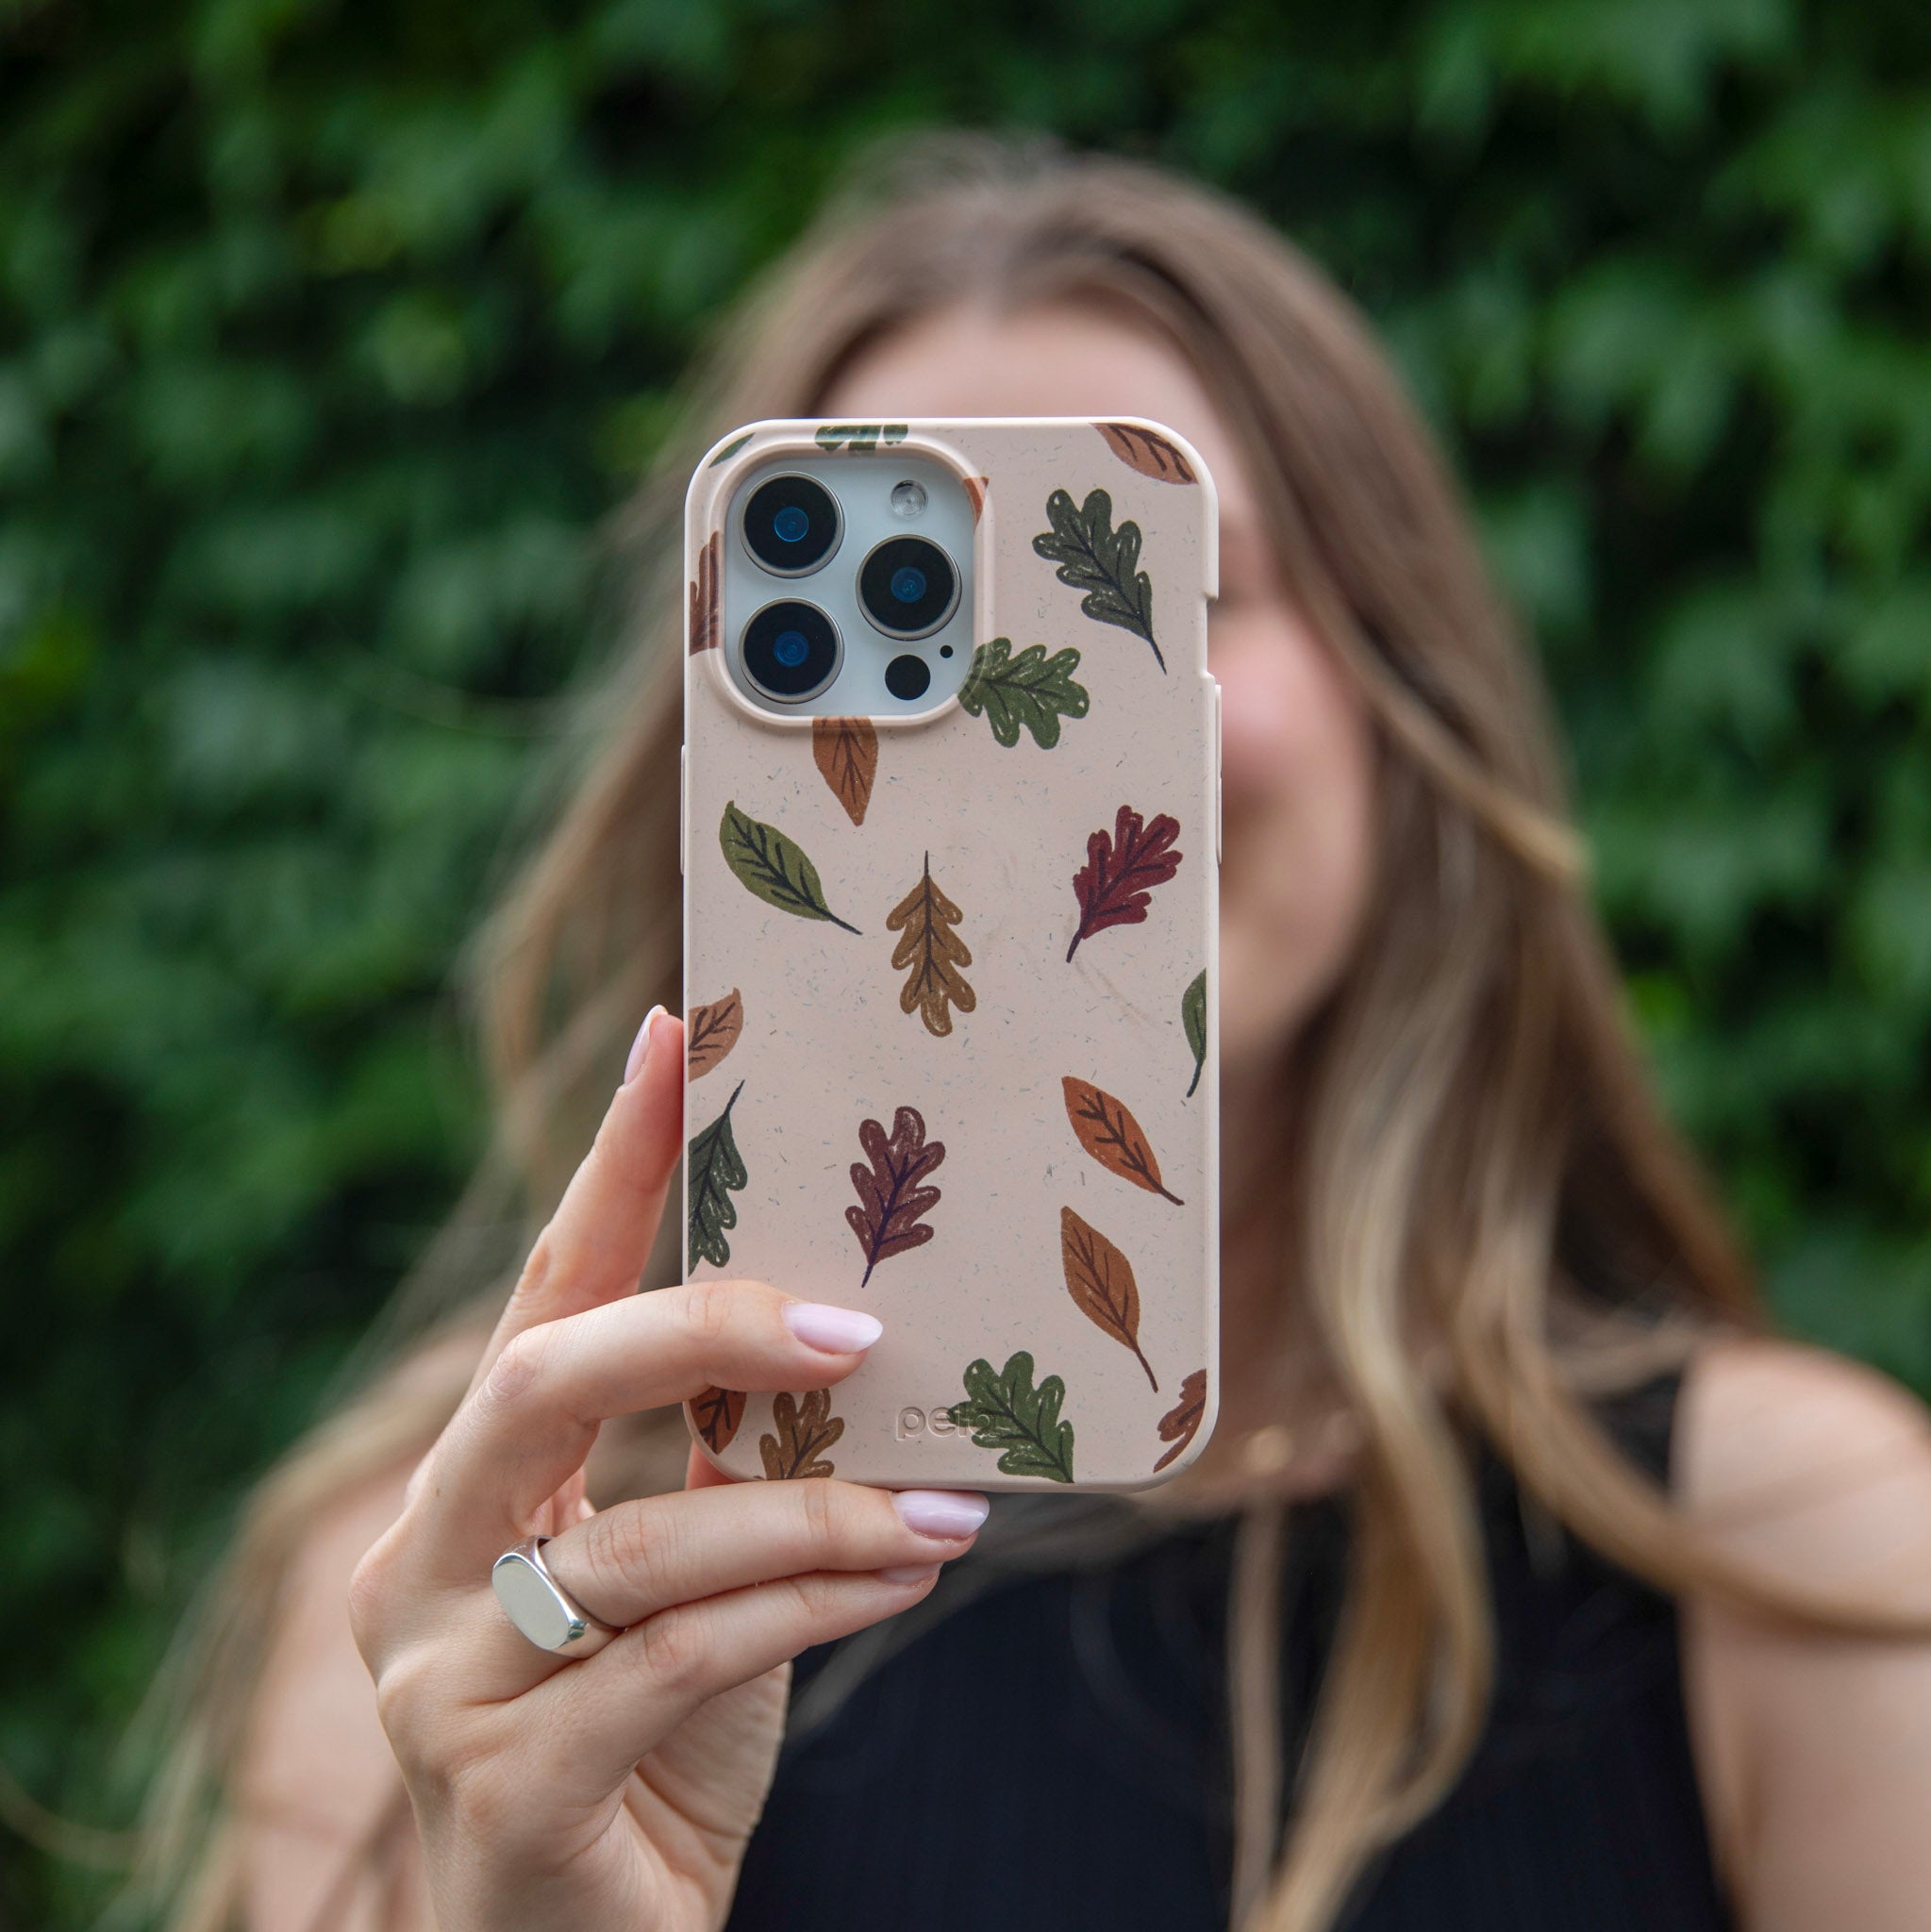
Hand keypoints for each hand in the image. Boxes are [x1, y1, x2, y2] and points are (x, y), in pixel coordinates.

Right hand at [348, 1006, 987, 1930]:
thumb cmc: (655, 1745)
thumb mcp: (694, 1579)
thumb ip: (729, 1465)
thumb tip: (861, 1336)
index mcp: (473, 1484)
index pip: (543, 1292)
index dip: (610, 1163)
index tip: (675, 1035)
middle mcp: (423, 1558)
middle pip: (543, 1378)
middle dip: (701, 1326)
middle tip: (856, 1320)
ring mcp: (438, 1682)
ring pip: (641, 1543)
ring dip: (816, 1510)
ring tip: (947, 1501)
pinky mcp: (498, 1794)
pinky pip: (679, 1666)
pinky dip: (811, 1608)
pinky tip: (907, 1574)